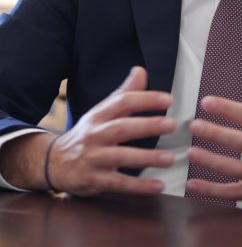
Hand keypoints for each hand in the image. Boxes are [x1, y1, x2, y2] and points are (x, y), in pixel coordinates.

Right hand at [48, 66, 175, 195]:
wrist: (53, 162)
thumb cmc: (87, 134)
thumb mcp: (101, 111)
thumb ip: (123, 93)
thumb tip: (141, 70)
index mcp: (99, 115)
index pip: (122, 102)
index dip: (145, 99)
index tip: (168, 99)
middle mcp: (95, 134)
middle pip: (122, 128)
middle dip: (147, 126)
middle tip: (171, 124)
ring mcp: (93, 158)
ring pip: (121, 157)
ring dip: (147, 158)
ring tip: (169, 158)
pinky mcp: (93, 180)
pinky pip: (119, 183)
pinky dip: (139, 186)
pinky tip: (158, 186)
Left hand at [186, 62, 241, 204]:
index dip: (229, 108)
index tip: (208, 101)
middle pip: (241, 143)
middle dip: (217, 134)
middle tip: (195, 126)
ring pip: (235, 169)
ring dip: (212, 162)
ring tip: (191, 153)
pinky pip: (233, 193)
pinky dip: (212, 191)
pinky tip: (193, 184)